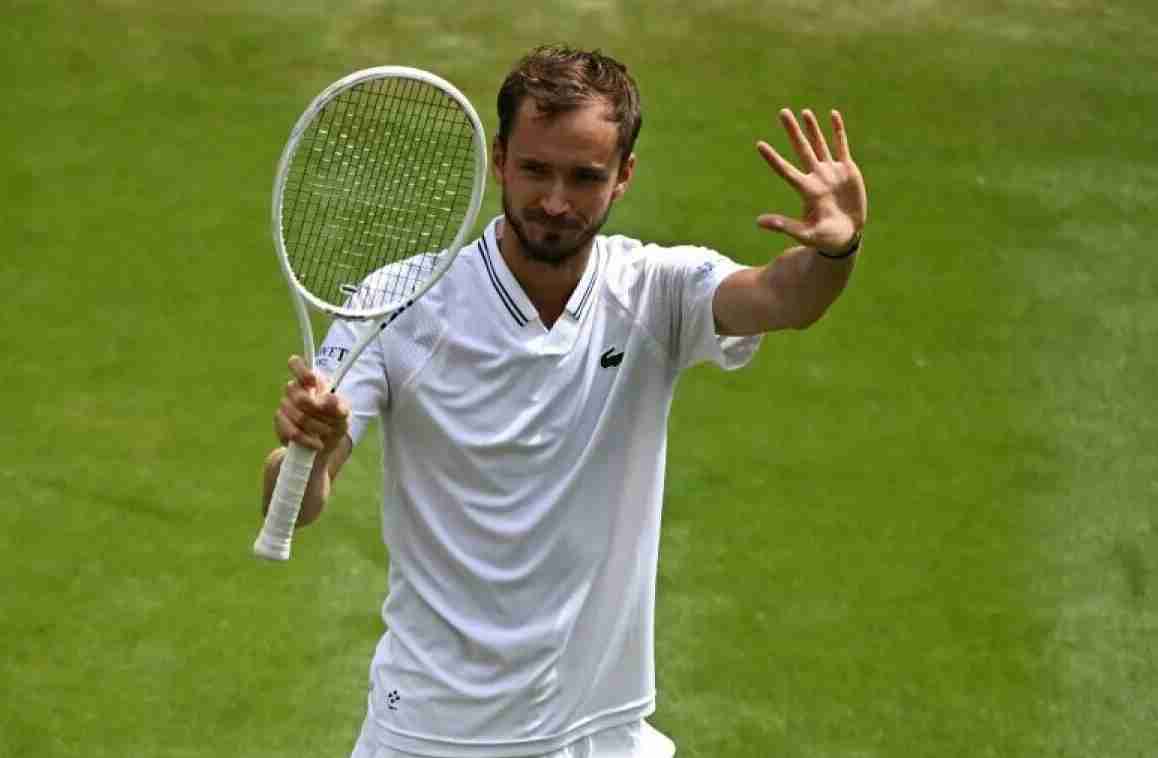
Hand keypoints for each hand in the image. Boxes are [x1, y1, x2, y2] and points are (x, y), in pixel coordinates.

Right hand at [274, 355, 349, 452]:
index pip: (295, 364)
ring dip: (317, 427)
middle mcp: (294, 390)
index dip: (301, 370)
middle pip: (297, 394)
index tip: (313, 381)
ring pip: (298, 415)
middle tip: (332, 421)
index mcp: (310, 381)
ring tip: (328, 433)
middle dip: (318, 411)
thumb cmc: (334, 420)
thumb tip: (329, 399)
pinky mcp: (280, 423)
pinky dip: (307, 439)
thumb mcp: (344, 413)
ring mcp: (284, 406)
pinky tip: (317, 443)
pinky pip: (291, 431)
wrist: (325, 443)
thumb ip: (339, 405)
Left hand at [756, 109, 867, 254]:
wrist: (847, 237)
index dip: (773, 158)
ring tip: (803, 112)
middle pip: (802, 149)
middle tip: (782, 112)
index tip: (759, 145)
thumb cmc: (824, 238)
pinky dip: (838, 131)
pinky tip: (832, 115)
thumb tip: (757, 222)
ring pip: (820, 144)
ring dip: (812, 128)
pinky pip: (842, 146)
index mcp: (806, 190)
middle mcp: (816, 177)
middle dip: (792, 131)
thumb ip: (784, 226)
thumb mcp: (804, 234)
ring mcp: (831, 172)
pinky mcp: (847, 170)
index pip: (785, 170)